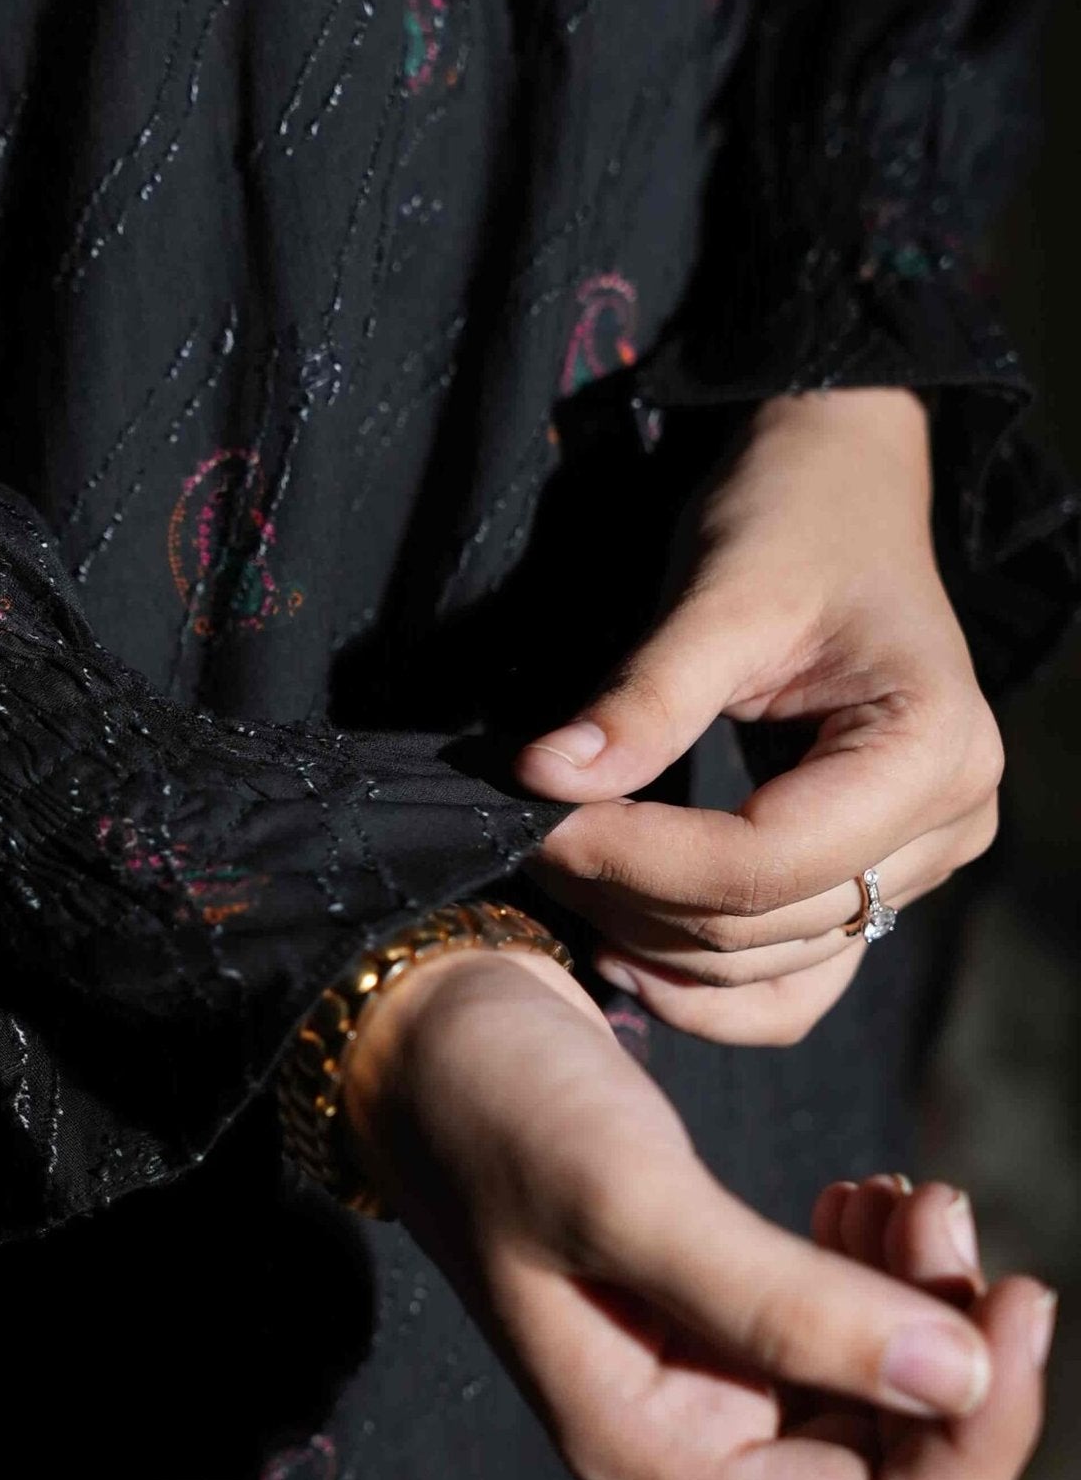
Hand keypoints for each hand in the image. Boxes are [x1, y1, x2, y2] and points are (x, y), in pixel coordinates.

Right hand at [344, 947, 1052, 1479]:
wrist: (424, 1032)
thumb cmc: (500, 1109)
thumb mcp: (632, 1196)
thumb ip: (788, 1301)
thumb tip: (967, 1381)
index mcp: (648, 1447)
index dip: (973, 1449)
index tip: (1017, 1302)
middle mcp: (681, 1436)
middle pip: (891, 1478)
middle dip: (956, 1356)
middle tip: (944, 1208)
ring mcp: (696, 1376)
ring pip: (877, 1399)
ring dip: (924, 1302)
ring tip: (906, 1189)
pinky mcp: (709, 1309)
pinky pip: (840, 1335)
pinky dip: (881, 1272)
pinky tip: (863, 1196)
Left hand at [515, 388, 1001, 1042]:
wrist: (839, 493)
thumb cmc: (794, 521)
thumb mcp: (719, 594)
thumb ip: (642, 701)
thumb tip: (542, 780)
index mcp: (933, 746)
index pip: (767, 861)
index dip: (639, 859)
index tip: (540, 820)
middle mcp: (950, 821)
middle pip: (764, 923)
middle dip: (630, 895)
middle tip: (529, 837)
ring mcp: (919, 863)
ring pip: (769, 967)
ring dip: (653, 943)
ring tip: (564, 877)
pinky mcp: (877, 881)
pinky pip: (794, 981)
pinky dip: (706, 986)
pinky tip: (624, 950)